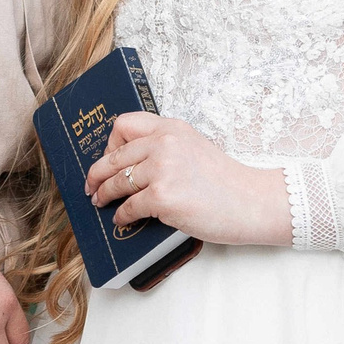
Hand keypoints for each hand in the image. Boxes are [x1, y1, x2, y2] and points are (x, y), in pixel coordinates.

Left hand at [84, 113, 291, 246]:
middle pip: (114, 155)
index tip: (108, 159)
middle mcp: (165, 143)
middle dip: (97, 173)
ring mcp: (163, 169)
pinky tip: (122, 219)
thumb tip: (128, 165)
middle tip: (91, 186)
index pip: (124, 124)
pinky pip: (128, 206)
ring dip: (104, 195)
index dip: (109, 144)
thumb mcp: (193, 148)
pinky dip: (121, 215)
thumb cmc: (225, 182)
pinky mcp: (163, 196)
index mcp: (172, 128)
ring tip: (100, 203)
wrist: (252, 202)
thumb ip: (165, 148)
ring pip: (117, 182)